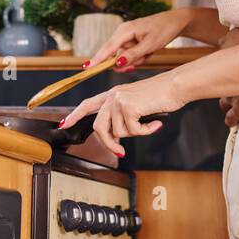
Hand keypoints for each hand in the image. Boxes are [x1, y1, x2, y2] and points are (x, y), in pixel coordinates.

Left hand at [57, 75, 183, 155]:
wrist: (175, 86)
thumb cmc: (160, 95)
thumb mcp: (136, 104)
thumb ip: (122, 116)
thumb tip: (116, 138)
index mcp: (113, 94)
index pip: (88, 104)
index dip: (74, 115)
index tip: (64, 124)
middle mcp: (113, 95)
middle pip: (99, 127)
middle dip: (109, 144)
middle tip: (120, 152)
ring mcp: (119, 100)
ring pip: (119, 132)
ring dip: (135, 133)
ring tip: (148, 123)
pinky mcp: (129, 106)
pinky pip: (133, 132)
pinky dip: (146, 131)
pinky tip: (154, 122)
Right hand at [84, 9, 190, 73]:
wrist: (175, 22)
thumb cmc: (163, 30)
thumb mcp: (150, 45)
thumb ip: (132, 55)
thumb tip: (116, 63)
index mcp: (125, 30)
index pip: (108, 47)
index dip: (97, 59)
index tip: (87, 68)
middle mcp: (122, 32)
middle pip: (115, 54)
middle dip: (127, 62)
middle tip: (143, 58)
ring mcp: (126, 36)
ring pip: (124, 56)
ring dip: (136, 59)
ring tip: (150, 51)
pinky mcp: (131, 40)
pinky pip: (130, 54)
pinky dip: (139, 56)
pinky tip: (149, 51)